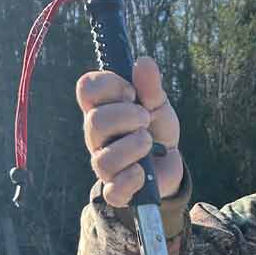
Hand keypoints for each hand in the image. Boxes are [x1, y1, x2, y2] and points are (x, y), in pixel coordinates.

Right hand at [76, 57, 182, 207]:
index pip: (86, 89)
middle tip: (146, 119)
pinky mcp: (118, 190)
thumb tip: (144, 63)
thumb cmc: (156, 129)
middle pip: (95, 122)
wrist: (169, 164)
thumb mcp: (157, 104)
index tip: (132, 92)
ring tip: (149, 143)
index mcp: (101, 109)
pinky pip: (113, 192)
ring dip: (132, 147)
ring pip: (104, 160)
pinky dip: (131, 181)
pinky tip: (143, 172)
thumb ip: (150, 86)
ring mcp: (104, 164)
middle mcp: (96, 137)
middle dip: (127, 117)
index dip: (110, 85)